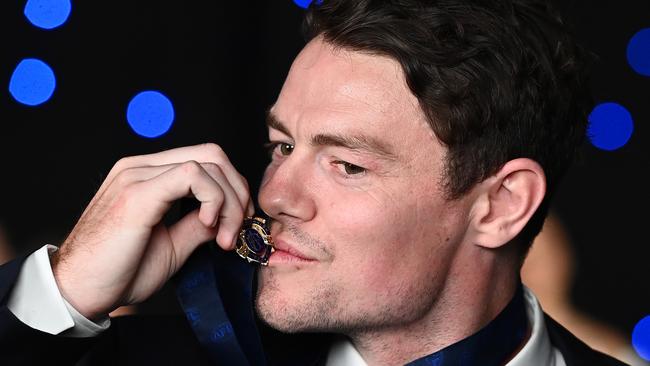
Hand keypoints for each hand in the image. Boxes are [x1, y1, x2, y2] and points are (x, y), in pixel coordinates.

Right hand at [51, 143, 253, 319]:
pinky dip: (214, 198)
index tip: (237, 224)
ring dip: (230, 201)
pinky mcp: (137, 193)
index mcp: (147, 175)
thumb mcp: (173, 245)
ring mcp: (137, 175)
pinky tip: (210, 225)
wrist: (79, 293)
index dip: (232, 188)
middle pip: (212, 154)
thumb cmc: (119, 272)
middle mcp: (141, 167)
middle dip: (238, 190)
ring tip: (226, 237)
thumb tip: (229, 216)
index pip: (204, 160)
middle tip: (239, 228)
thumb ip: (199, 224)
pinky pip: (192, 175)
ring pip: (207, 162)